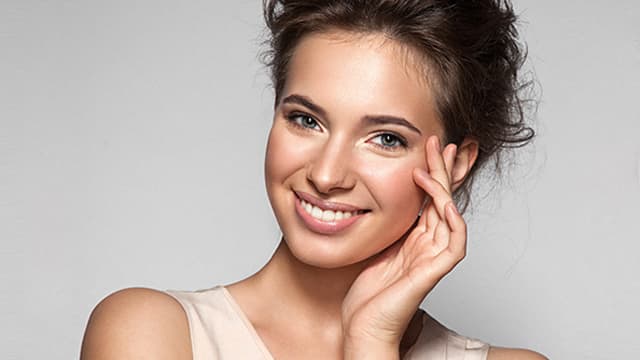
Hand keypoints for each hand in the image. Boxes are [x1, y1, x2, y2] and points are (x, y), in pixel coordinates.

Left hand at [342, 135, 466, 357]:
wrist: (362, 330)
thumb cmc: (365, 298)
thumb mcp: (373, 251)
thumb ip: (384, 229)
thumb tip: (375, 201)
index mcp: (415, 242)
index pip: (430, 201)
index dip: (434, 175)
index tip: (430, 148)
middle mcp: (427, 247)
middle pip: (443, 201)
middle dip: (443, 170)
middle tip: (440, 141)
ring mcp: (432, 260)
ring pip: (450, 215)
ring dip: (444, 185)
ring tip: (437, 158)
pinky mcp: (432, 273)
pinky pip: (454, 243)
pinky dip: (453, 220)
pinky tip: (443, 200)